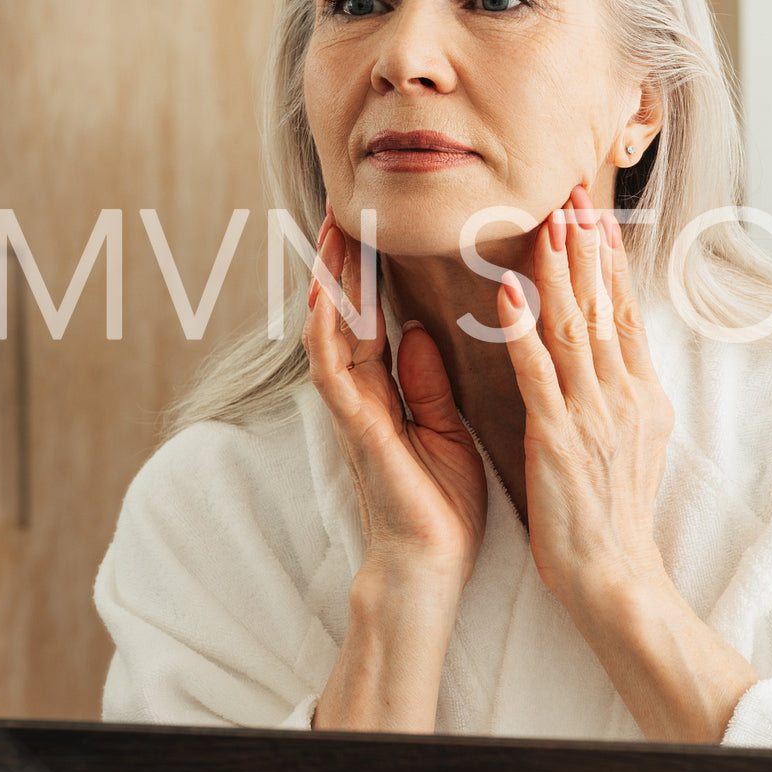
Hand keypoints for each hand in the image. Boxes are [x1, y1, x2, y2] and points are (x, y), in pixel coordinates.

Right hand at [303, 204, 487, 588]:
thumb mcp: (444, 430)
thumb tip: (419, 334)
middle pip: (345, 312)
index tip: (375, 224)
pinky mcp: (356, 431)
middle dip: (344, 260)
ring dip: (331, 281)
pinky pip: (334, 373)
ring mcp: (352, 411)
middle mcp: (361, 394)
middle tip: (346, 205)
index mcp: (386, 391)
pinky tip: (327, 298)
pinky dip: (328, 333)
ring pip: (331, 331)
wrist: (432, 567)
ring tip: (334, 230)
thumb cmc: (441, 505)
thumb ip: (427, 383)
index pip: (373, 317)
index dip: (370, 271)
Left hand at [495, 185, 675, 607]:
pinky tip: (509, 291)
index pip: (622, 311)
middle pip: (602, 305)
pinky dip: (523, 329)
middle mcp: (623, 394)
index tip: (593, 214)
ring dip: (558, 270)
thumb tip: (616, 350)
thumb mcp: (635, 441)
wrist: (616, 575)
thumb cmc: (615, 515)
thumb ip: (624, 391)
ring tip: (545, 221)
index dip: (607, 260)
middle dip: (585, 245)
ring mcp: (592, 414)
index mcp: (641, 393)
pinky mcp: (557, 437)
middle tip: (571, 192)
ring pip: (573, 326)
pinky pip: (538, 372)